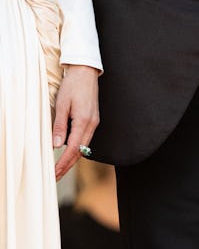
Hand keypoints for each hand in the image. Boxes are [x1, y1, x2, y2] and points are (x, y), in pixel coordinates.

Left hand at [52, 65, 99, 180]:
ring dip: (72, 159)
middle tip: (55, 177)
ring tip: (60, 168)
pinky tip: (69, 152)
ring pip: (84, 146)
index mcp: (84, 121)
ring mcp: (94, 122)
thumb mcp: (62, 104)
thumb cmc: (73, 85)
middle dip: (68, 166)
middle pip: (80, 152)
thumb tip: (57, 145)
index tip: (54, 173)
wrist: (85, 71)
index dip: (63, 163)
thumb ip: (60, 126)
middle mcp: (92, 124)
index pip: (73, 149)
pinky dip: (77, 149)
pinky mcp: (93, 119)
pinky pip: (85, 139)